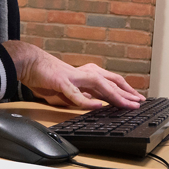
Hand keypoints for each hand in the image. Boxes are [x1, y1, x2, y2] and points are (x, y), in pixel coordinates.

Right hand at [2, 41, 144, 109]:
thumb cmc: (47, 77)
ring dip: (115, 95)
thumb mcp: (69, 90)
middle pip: (110, 82)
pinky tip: (97, 105)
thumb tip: (94, 104)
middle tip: (140, 102)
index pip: (111, 82)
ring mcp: (74, 77)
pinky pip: (76, 93)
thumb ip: (81, 96)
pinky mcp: (61, 82)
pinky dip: (87, 100)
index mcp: (86, 75)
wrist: (29, 63)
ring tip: (127, 104)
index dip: (125, 90)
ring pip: (99, 85)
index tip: (137, 98)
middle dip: (127, 93)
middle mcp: (84, 73)